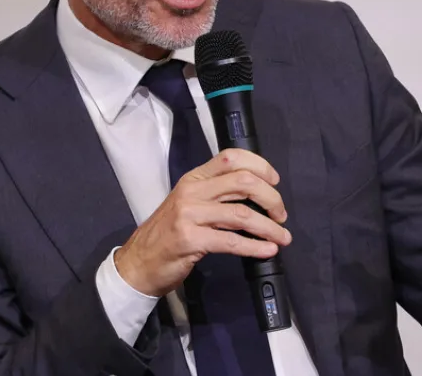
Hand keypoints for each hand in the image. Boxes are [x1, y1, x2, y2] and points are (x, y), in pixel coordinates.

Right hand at [114, 148, 292, 296]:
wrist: (139, 262)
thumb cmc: (168, 234)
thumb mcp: (189, 205)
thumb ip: (216, 195)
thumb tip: (256, 195)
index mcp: (194, 178)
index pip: (230, 157)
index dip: (259, 165)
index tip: (274, 181)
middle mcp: (192, 191)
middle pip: (243, 181)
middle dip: (271, 197)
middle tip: (281, 214)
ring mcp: (189, 215)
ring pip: (242, 214)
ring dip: (269, 227)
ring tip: (282, 236)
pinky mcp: (190, 240)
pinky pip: (232, 241)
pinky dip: (255, 246)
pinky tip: (267, 250)